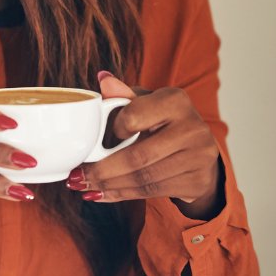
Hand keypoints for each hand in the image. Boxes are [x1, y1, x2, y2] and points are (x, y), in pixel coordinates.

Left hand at [66, 73, 222, 218]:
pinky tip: (104, 194)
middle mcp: (192, 127)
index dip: (112, 130)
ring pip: (143, 178)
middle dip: (102, 171)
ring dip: (109, 186)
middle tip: (76, 178)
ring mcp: (199, 156)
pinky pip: (153, 192)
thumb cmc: (163, 121)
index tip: (95, 140)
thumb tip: (103, 79)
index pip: (132, 117)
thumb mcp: (146, 103)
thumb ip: (123, 96)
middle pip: (137, 156)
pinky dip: (123, 195)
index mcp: (176, 100)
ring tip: (85, 188)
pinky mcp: (198, 181)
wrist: (198, 149)